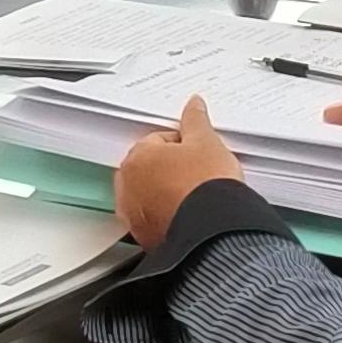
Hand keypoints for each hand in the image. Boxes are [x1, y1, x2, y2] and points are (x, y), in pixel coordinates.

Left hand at [115, 94, 250, 243]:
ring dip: (166, 193)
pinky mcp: (143, 237)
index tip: (199, 154)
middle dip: (170, 169)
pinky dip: (166, 216)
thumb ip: (196, 120)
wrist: (213, 234)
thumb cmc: (207, 189)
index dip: (184, 146)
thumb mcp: (207, 143)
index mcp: (138, 157)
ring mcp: (133, 214)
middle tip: (197, 175)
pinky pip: (153, 219)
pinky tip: (187, 215)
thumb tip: (194, 105)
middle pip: (149, 168)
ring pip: (149, 195)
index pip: (159, 141)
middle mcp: (128, 186)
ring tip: (193, 196)